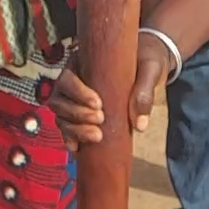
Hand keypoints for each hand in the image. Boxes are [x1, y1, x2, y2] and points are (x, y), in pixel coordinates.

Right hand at [49, 36, 172, 149]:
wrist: (148, 66)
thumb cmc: (145, 60)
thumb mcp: (149, 68)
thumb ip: (144, 92)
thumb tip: (139, 125)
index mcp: (83, 63)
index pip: (67, 78)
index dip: (77, 93)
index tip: (98, 104)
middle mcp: (73, 82)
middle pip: (59, 101)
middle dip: (77, 114)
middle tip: (100, 119)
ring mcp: (74, 100)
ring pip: (61, 116)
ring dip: (74, 129)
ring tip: (97, 136)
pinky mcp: (81, 116)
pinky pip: (67, 128)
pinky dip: (70, 138)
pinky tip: (77, 148)